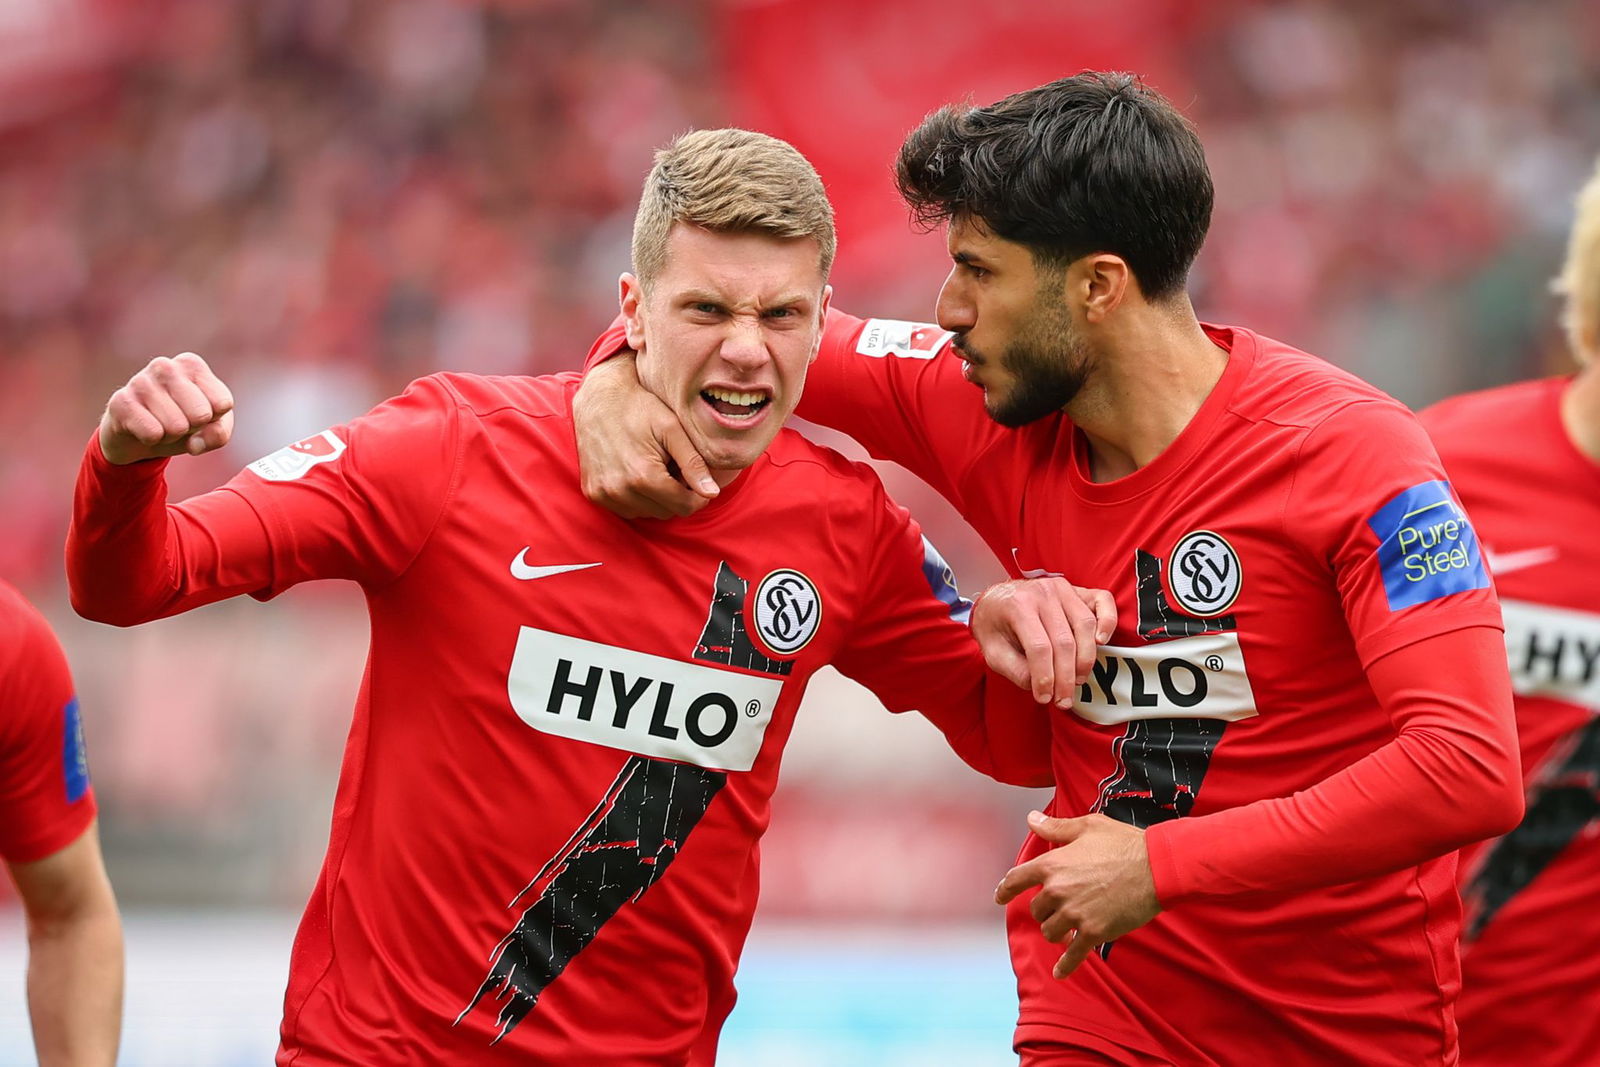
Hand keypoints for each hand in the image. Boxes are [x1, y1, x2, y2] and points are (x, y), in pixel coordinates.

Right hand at [99, 352, 234, 464]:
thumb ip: (218, 434)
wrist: (137, 435)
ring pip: (177, 427)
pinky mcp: (121, 402)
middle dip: (192, 428)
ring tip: (160, 424)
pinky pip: (153, 434)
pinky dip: (153, 440)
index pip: (222, 404)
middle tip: (177, 421)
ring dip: (171, 435)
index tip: (197, 413)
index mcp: (192, 364)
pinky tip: (143, 428)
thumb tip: (195, 444)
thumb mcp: (211, 428)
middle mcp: (165, 366)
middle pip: (201, 415)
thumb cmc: (182, 423)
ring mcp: (140, 381)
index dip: (213, 419)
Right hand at [573, 354, 718, 519]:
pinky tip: (638, 475)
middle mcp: (620, 490)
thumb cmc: (640, 409)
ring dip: (657, 499)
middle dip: (677, 496)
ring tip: (657, 470)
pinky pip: (626, 510)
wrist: (599, 399)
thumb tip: (712, 493)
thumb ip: (694, 463)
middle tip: (676, 470)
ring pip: (647, 513)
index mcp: (643, 475)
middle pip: (666, 512)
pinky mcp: (593, 493)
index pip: (684, 506)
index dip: (698, 496)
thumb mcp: (672, 430)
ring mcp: (603, 494)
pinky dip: (637, 499)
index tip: (697, 480)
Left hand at [971, 578, 1115, 705]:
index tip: (1044, 698)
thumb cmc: (995, 626)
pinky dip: (1107, 621)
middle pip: (1063, 641)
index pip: (1038, 647)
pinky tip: (1102, 642)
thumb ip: (1014, 669)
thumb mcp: (992, 651)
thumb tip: (1043, 686)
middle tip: (1064, 700)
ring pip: (1084, 626)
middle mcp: (1042, 593)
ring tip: (1077, 681)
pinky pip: (1102, 601)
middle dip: (1066, 677)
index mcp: (1017, 605)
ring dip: (1085, 659)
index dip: (1045, 677)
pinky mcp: (1078, 590)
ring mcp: (1062, 589)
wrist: (996, 599)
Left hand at [995, 811, 1159, 978]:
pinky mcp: (1093, 932)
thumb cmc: (1123, 843)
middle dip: (1046, 909)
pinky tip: (1059, 973)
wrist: (1156, 867)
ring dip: (1056, 930)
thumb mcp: (1087, 827)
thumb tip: (1032, 819)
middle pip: (1037, 909)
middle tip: (1061, 905)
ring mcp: (1074, 914)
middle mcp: (1058, 891)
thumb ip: (1055, 827)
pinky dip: (1065, 965)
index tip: (999, 897)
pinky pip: (1072, 954)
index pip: (1016, 879)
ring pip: (1050, 931)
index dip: (1005, 889)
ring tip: (1068, 926)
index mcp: (1052, 864)